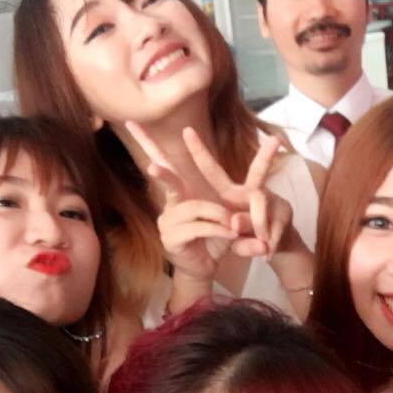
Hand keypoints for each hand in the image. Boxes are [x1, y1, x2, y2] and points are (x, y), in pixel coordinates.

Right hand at [127, 122, 293, 283]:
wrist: (204, 270)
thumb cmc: (216, 241)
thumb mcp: (235, 223)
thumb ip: (248, 219)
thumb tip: (261, 230)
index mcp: (184, 192)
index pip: (173, 163)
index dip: (151, 142)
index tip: (130, 121)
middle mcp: (173, 202)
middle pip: (165, 172)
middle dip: (149, 147)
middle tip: (141, 139)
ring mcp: (169, 219)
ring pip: (195, 206)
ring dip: (218, 214)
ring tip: (233, 226)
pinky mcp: (171, 237)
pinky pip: (198, 226)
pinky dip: (217, 228)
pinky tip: (229, 234)